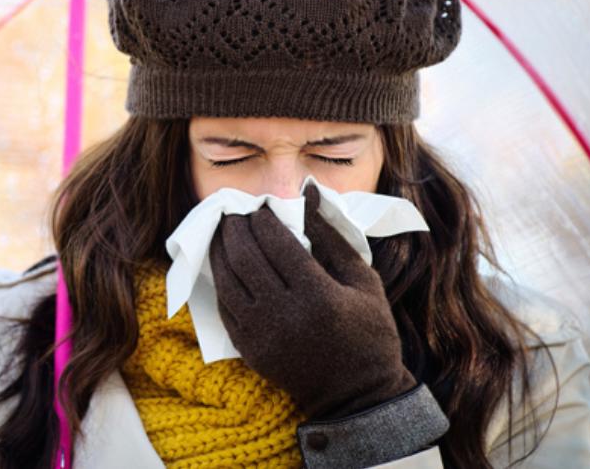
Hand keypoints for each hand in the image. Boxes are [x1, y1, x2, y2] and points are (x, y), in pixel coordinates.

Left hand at [208, 184, 415, 419]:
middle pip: (245, 258)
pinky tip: (223, 264)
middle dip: (235, 228)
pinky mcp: (249, 350)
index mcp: (318, 295)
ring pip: (227, 281)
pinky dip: (220, 281)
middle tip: (233, 212)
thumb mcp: (364, 281)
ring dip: (220, 250)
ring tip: (223, 231)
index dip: (263, 220)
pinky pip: (224, 307)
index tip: (260, 206)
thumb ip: (332, 236)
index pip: (277, 244)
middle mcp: (285, 314)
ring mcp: (262, 335)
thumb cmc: (369, 333)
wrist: (357, 395)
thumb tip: (308, 194)